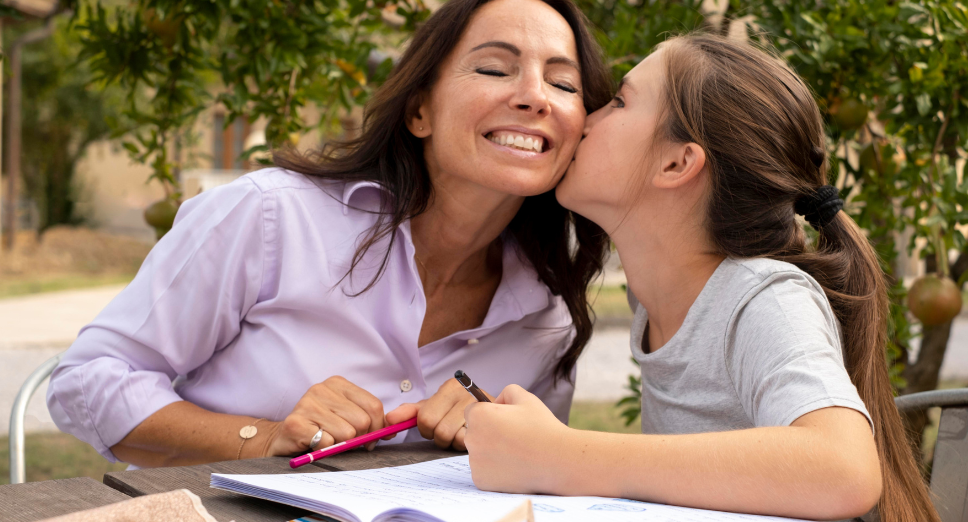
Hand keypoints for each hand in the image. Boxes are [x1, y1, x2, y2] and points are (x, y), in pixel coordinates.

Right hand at [262, 376, 386, 456]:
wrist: (285, 438)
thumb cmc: (321, 429)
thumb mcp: (347, 418)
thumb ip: (370, 421)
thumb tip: (392, 432)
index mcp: (338, 384)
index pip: (374, 405)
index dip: (377, 427)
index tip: (370, 439)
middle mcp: (321, 389)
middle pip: (362, 421)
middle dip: (360, 438)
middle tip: (347, 443)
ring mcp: (307, 404)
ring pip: (347, 433)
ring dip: (340, 445)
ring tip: (328, 441)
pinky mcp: (295, 423)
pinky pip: (327, 443)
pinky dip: (324, 450)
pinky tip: (314, 444)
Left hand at [386, 378, 493, 449]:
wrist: (495, 413)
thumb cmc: (458, 411)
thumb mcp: (434, 407)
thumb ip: (411, 412)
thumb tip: (389, 420)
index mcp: (451, 386)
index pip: (426, 419)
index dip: (426, 428)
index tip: (435, 424)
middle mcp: (467, 393)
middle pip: (439, 431)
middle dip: (440, 437)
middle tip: (448, 430)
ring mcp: (482, 409)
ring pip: (454, 439)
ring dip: (454, 442)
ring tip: (460, 433)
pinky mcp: (493, 424)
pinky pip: (470, 444)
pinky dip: (467, 445)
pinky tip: (471, 436)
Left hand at [463, 384, 571, 493]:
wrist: (557, 461)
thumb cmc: (542, 427)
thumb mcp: (526, 398)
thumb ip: (507, 392)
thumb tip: (496, 402)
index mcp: (479, 416)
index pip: (472, 411)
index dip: (488, 413)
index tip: (503, 421)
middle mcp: (471, 438)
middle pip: (474, 433)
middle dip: (488, 433)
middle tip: (512, 438)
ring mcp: (475, 462)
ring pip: (479, 453)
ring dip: (491, 452)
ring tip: (516, 453)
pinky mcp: (481, 481)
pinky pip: (484, 472)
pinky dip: (495, 471)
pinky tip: (514, 466)